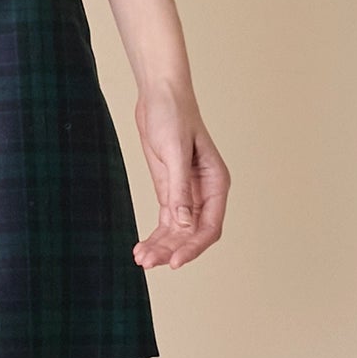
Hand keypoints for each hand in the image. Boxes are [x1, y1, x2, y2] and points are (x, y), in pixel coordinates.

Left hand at [132, 85, 229, 269]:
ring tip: (140, 259)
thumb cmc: (173, 115)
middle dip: (172, 250)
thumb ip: (180, 190)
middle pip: (193, 234)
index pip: (210, 226)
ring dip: (162, 247)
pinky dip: (155, 235)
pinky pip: (166, 221)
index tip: (175, 262)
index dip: (194, 247)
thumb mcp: (175, 152)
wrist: (159, 94)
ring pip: (178, 231)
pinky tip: (141, 247)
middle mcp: (205, 193)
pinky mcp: (169, 191)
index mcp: (216, 183)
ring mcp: (188, 194)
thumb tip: (185, 224)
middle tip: (148, 262)